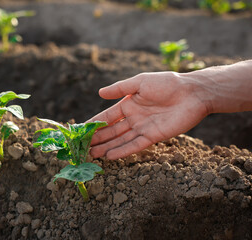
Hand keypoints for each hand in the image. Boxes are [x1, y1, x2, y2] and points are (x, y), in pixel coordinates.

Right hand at [88, 71, 208, 159]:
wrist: (192, 93)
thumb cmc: (167, 83)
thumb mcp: (140, 82)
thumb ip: (120, 88)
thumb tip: (99, 93)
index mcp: (128, 104)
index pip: (107, 117)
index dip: (95, 123)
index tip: (82, 131)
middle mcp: (133, 118)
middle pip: (112, 131)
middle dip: (98, 139)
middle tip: (84, 148)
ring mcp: (142, 128)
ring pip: (121, 140)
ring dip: (107, 147)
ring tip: (92, 155)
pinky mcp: (153, 137)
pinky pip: (135, 145)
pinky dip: (122, 151)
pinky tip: (110, 156)